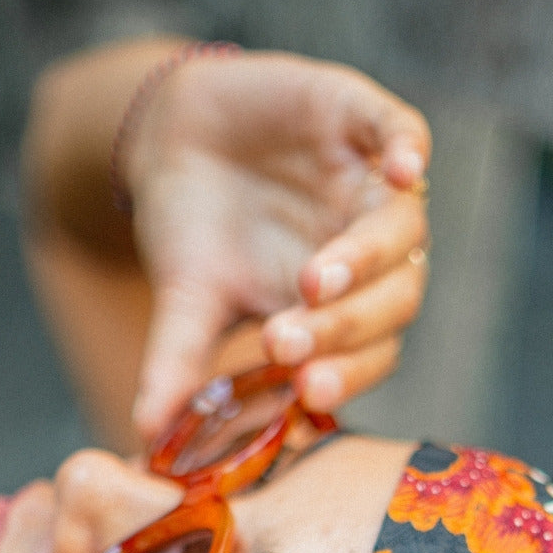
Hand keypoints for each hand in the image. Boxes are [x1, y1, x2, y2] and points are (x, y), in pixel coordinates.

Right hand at [123, 48, 430, 441]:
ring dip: (368, 257)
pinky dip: (408, 148)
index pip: (366, 356)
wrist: (174, 139)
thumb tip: (144, 435)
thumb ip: (177, 365)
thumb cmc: (194, 234)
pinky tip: (401, 170)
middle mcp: (369, 256)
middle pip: (392, 300)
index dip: (342, 374)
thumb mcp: (184, 303)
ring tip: (316, 281)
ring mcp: (369, 186)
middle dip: (342, 327)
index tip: (302, 389)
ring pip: (403, 228)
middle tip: (285, 343)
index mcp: (339, 312)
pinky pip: (404, 132)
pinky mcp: (360, 118)